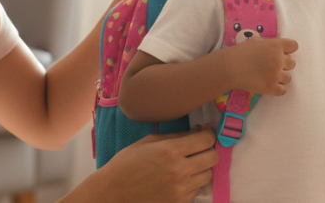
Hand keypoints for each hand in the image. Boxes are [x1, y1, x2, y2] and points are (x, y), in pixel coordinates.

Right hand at [73, 126, 217, 202]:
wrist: (112, 193)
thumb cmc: (126, 163)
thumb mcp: (149, 142)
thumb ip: (177, 136)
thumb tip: (199, 131)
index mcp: (170, 151)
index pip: (206, 140)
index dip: (209, 134)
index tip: (205, 132)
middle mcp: (179, 171)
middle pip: (213, 157)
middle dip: (209, 149)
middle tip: (200, 147)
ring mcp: (180, 190)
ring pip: (208, 175)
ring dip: (203, 167)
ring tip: (191, 164)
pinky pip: (197, 190)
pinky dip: (194, 182)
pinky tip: (181, 178)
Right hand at [227, 38, 297, 95]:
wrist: (229, 67)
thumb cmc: (240, 52)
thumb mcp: (256, 42)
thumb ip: (269, 45)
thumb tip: (277, 48)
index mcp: (276, 46)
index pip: (294, 46)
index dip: (288, 50)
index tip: (282, 53)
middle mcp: (279, 59)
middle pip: (292, 63)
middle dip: (283, 64)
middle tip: (271, 66)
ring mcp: (276, 74)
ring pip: (288, 78)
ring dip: (281, 77)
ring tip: (269, 76)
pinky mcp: (271, 88)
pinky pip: (283, 90)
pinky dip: (277, 89)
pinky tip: (269, 85)